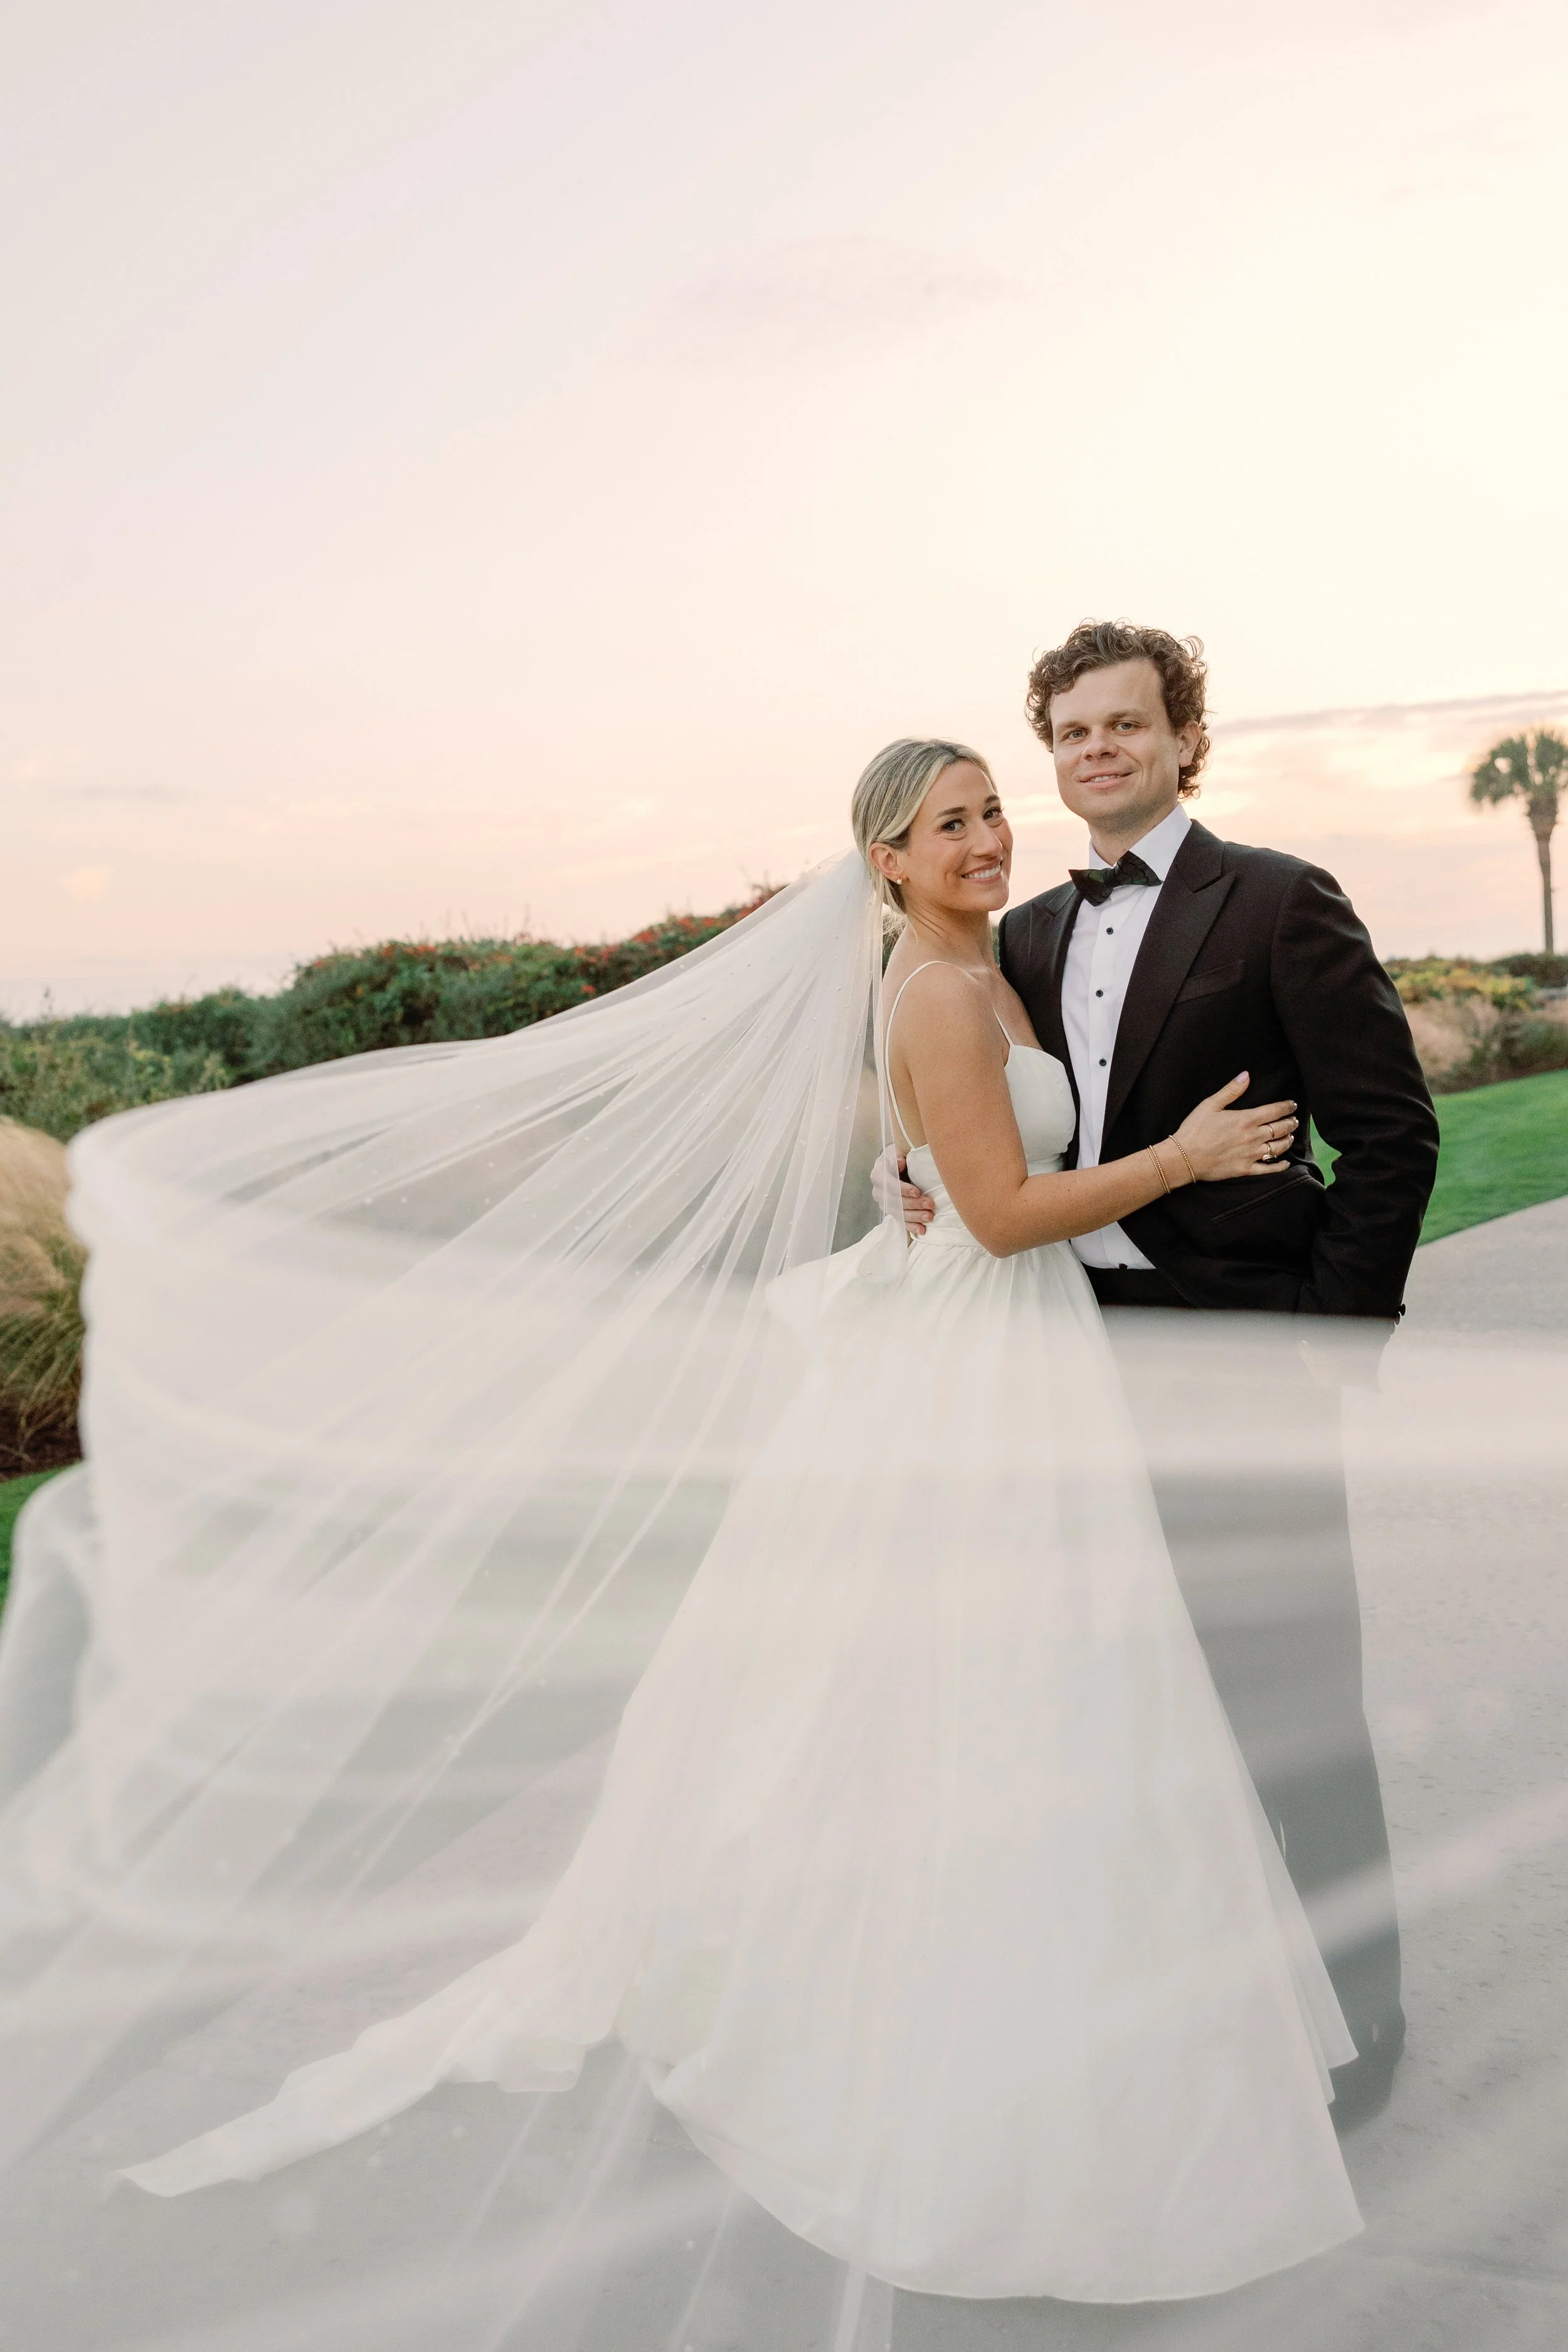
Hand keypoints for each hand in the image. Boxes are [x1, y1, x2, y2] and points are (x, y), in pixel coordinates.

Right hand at [871, 1144, 935, 1235]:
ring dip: (915, 1216)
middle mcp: (879, 1191)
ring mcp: (885, 1204)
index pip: (889, 1184)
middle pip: (895, 1201)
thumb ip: (896, 1156)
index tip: (917, 1191)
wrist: (897, 1166)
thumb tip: (899, 1163)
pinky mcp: (893, 1212)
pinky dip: (912, 1227)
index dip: (903, 1189)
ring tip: (930, 1217)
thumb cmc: (899, 1157)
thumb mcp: (896, 1152)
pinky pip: (901, 1222)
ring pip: (899, 1213)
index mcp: (878, 1175)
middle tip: (930, 1204)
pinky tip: (922, 1230)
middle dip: (913, 1204)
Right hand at [1170, 1073, 1299, 1183]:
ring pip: (1278, 1147)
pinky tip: (1286, 1163)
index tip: (1292, 1105)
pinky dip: (1280, 1166)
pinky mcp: (1245, 1169)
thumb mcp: (1210, 1104)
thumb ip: (1231, 1090)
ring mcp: (1251, 1154)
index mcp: (1246, 1119)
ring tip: (1291, 1136)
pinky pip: (1268, 1169)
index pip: (1274, 1111)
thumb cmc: (1194, 1129)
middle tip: (1295, 1120)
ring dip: (1287, 1141)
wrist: (1184, 1158)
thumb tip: (1246, 1075)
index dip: (1286, 1107)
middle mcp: (1253, 1137)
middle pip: (1280, 1129)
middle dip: (1290, 1123)